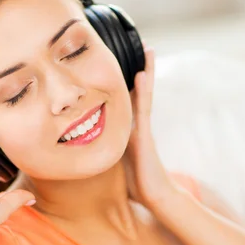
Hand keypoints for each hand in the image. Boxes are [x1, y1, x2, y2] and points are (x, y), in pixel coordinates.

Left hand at [123, 46, 179, 210]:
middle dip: (142, 70)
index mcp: (131, 129)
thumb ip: (108, 151)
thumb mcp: (117, 162)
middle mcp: (139, 125)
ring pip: (145, 95)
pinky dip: (143, 91)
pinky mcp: (145, 135)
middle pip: (140, 92)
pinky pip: (143, 108)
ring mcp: (144, 128)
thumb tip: (88, 148)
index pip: (130, 100)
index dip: (129, 83)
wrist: (156, 196)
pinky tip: (142, 75)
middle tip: (144, 47)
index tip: (123, 63)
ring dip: (147, 72)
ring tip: (148, 51)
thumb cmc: (137, 183)